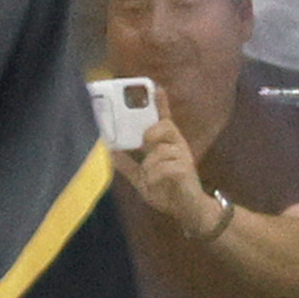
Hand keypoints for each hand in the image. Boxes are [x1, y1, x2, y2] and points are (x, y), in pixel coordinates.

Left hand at [110, 113, 225, 238]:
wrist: (188, 210)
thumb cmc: (167, 190)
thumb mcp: (142, 177)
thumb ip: (127, 164)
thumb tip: (110, 151)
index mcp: (168, 145)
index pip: (165, 120)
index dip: (161, 103)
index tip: (156, 87)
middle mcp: (177, 146)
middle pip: (164, 126)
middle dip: (152, 133)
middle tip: (146, 145)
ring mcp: (183, 156)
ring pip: (158, 152)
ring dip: (149, 168)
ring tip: (154, 180)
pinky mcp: (185, 169)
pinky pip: (161, 167)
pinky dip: (154, 177)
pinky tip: (159, 184)